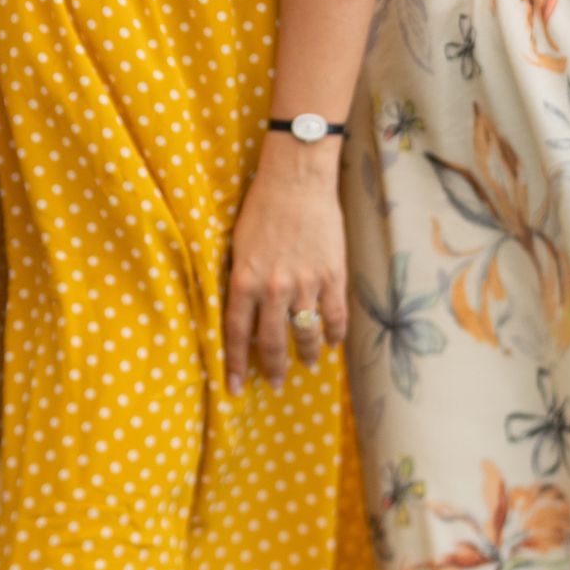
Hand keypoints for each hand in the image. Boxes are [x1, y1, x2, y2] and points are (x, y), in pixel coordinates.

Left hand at [224, 141, 348, 394]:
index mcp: (244, 281)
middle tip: (274, 383)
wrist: (297, 181)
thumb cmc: (262, 207)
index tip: (235, 389)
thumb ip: (241, 282)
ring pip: (306, 334)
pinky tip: (332, 342)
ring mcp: (305, 284)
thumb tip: (245, 316)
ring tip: (308, 363)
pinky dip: (334, 333)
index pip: (237, 334)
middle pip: (272, 343)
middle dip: (273, 369)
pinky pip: (335, 316)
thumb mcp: (238, 246)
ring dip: (307, 354)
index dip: (235, 366)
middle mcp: (273, 289)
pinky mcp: (332, 276)